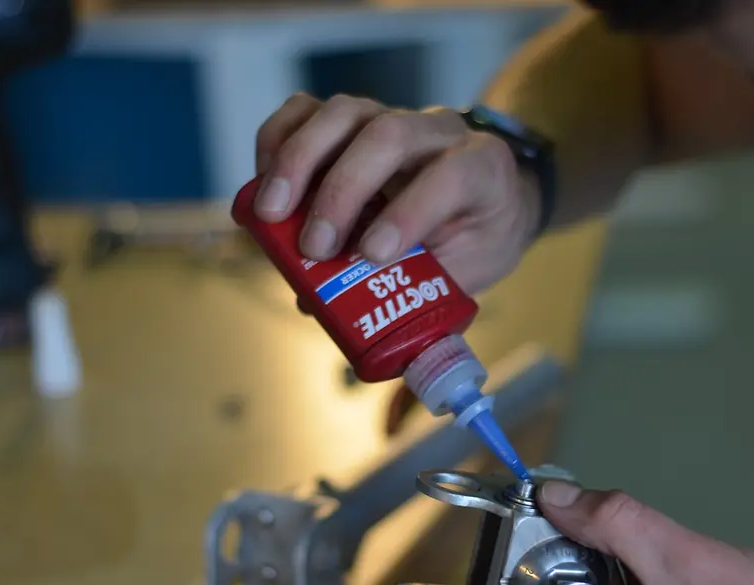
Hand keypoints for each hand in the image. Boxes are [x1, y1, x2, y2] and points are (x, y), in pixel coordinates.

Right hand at [253, 93, 540, 293]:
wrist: (489, 198)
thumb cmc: (475, 238)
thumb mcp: (467, 270)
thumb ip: (407, 288)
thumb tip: (320, 304)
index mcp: (481, 169)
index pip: (450, 177)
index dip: (408, 214)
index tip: (370, 255)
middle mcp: (438, 132)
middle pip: (388, 136)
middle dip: (342, 191)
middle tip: (313, 247)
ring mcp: (392, 116)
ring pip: (344, 114)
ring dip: (299, 162)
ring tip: (270, 214)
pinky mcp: (354, 119)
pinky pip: (309, 110)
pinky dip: (279, 140)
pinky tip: (264, 180)